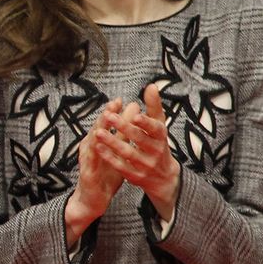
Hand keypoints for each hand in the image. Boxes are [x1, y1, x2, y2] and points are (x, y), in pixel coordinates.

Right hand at [66, 97, 124, 246]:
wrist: (92, 199)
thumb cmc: (105, 175)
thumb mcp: (117, 155)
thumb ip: (123, 138)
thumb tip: (133, 121)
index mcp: (99, 144)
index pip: (106, 125)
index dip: (113, 113)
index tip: (122, 101)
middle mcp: (91, 149)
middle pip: (98, 129)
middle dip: (106, 115)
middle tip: (114, 103)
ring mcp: (87, 160)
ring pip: (92, 141)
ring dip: (98, 129)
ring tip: (105, 118)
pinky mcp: (87, 172)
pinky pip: (91, 161)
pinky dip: (94, 150)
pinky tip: (97, 143)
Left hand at [92, 83, 180, 219]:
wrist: (164, 178)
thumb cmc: (158, 144)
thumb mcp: (159, 126)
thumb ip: (154, 107)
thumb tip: (151, 85)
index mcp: (161, 137)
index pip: (156, 129)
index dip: (146, 123)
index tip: (135, 115)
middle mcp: (156, 151)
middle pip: (139, 140)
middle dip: (124, 128)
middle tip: (109, 116)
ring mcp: (146, 165)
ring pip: (128, 153)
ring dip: (112, 143)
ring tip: (98, 132)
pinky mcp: (135, 176)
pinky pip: (121, 166)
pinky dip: (110, 157)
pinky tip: (98, 147)